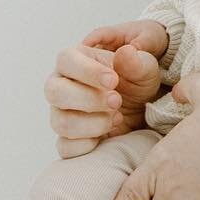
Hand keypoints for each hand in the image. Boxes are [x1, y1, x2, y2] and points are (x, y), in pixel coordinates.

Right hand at [45, 22, 168, 158]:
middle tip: (117, 101)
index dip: (88, 71)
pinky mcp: (66, 140)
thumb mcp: (145, 70)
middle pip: (54, 92)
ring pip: (61, 122)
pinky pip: (65, 147)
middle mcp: (60, 86)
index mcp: (73, 61)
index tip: (113, 80)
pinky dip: (88, 144)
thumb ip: (137, 62)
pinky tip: (107, 135)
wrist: (141, 112)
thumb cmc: (136, 83)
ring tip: (117, 117)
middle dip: (89, 99)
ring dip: (93, 123)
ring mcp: (60, 114)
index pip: (65, 59)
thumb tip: (127, 52)